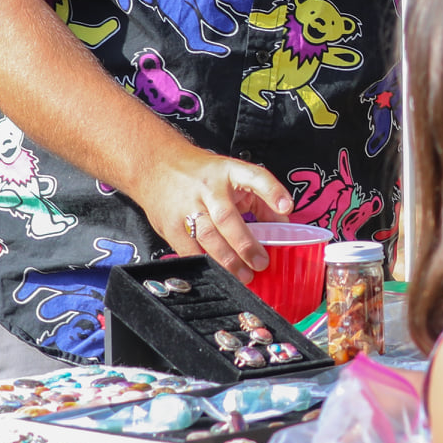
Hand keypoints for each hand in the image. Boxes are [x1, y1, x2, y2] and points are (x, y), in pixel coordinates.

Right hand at [138, 149, 293, 280]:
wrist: (156, 167)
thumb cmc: (203, 175)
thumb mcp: (235, 176)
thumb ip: (261, 200)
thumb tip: (283, 227)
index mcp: (229, 172)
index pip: (255, 177)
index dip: (272, 192)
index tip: (286, 208)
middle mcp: (208, 188)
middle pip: (227, 218)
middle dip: (245, 245)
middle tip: (260, 262)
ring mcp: (187, 206)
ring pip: (208, 237)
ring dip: (228, 261)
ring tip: (243, 275)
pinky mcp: (171, 225)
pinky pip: (189, 250)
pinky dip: (205, 264)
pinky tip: (218, 272)